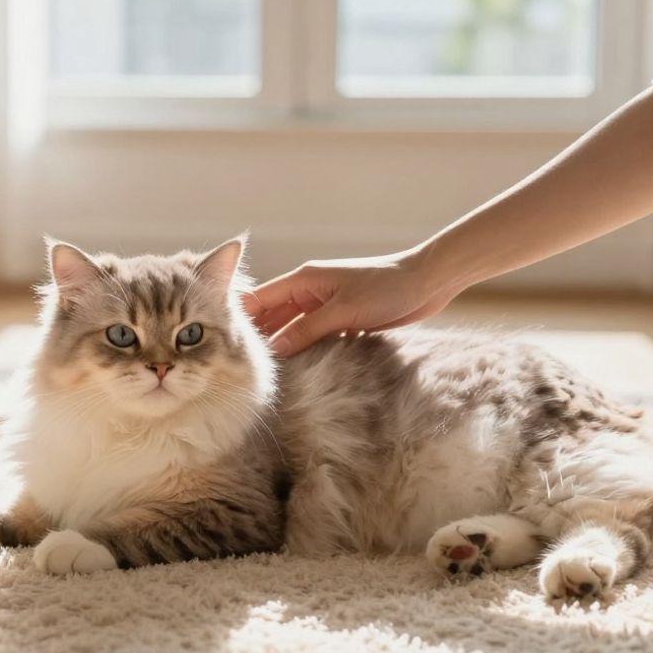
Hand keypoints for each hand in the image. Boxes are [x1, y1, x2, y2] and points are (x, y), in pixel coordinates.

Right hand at [243, 247, 460, 356]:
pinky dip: (306, 350)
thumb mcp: (342, 311)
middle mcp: (310, 291)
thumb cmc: (386, 288)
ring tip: (266, 373)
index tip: (225, 342)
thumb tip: (275, 351)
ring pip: (294, 329)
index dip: (242, 319)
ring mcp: (326, 305)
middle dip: (260, 338)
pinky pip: (315, 336)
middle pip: (274, 316)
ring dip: (284, 347)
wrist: (428, 282)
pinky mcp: (342, 319)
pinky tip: (297, 369)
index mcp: (304, 279)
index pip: (260, 298)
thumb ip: (307, 330)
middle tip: (241, 366)